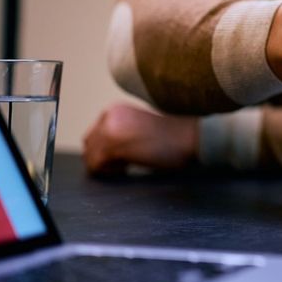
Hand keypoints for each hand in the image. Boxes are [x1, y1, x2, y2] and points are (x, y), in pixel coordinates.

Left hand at [82, 102, 197, 175]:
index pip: (94, 134)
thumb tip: (105, 151)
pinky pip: (96, 166)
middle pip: (89, 144)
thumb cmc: (174, 136)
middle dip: (104, 157)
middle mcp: (109, 116)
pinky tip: (130, 167)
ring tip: (129, 164)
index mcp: (116, 109)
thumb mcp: (142, 127)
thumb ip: (122, 132)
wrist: (192, 137)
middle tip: (127, 162)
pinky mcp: (113, 146)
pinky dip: (111, 171)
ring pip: (91, 156)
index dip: (107, 149)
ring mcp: (109, 130)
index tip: (128, 154)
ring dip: (107, 165)